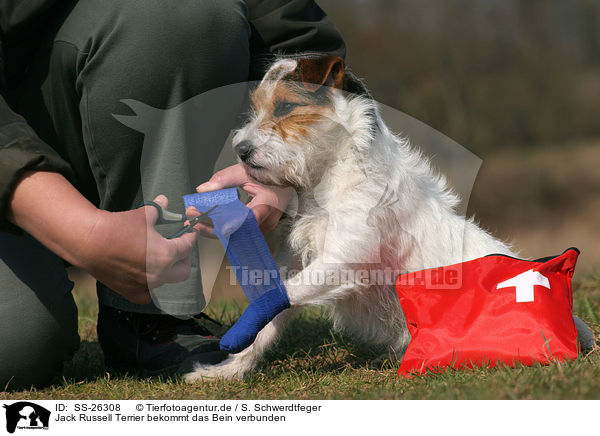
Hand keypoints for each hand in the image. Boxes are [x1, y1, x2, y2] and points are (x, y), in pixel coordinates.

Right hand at [8, 172, 197, 303]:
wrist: (89, 241)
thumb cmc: (118, 226)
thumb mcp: (143, 214)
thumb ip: (159, 210)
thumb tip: (165, 200)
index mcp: (166, 255)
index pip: (187, 247)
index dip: (190, 238)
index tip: (190, 233)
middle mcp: (159, 274)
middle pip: (183, 270)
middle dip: (183, 258)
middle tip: (177, 247)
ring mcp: (146, 285)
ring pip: (165, 280)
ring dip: (166, 270)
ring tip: (158, 257)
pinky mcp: (132, 292)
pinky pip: (148, 293)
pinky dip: (149, 285)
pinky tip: (145, 274)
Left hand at [195, 164, 291, 234]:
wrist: (283, 178)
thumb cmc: (269, 173)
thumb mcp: (245, 171)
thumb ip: (223, 179)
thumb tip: (203, 189)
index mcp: (267, 205)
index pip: (245, 221)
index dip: (226, 224)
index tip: (207, 222)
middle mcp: (267, 220)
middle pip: (237, 231)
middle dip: (212, 226)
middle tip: (193, 219)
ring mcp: (264, 226)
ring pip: (236, 234)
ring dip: (214, 229)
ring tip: (195, 222)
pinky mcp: (259, 228)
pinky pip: (239, 232)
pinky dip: (222, 228)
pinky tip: (207, 223)